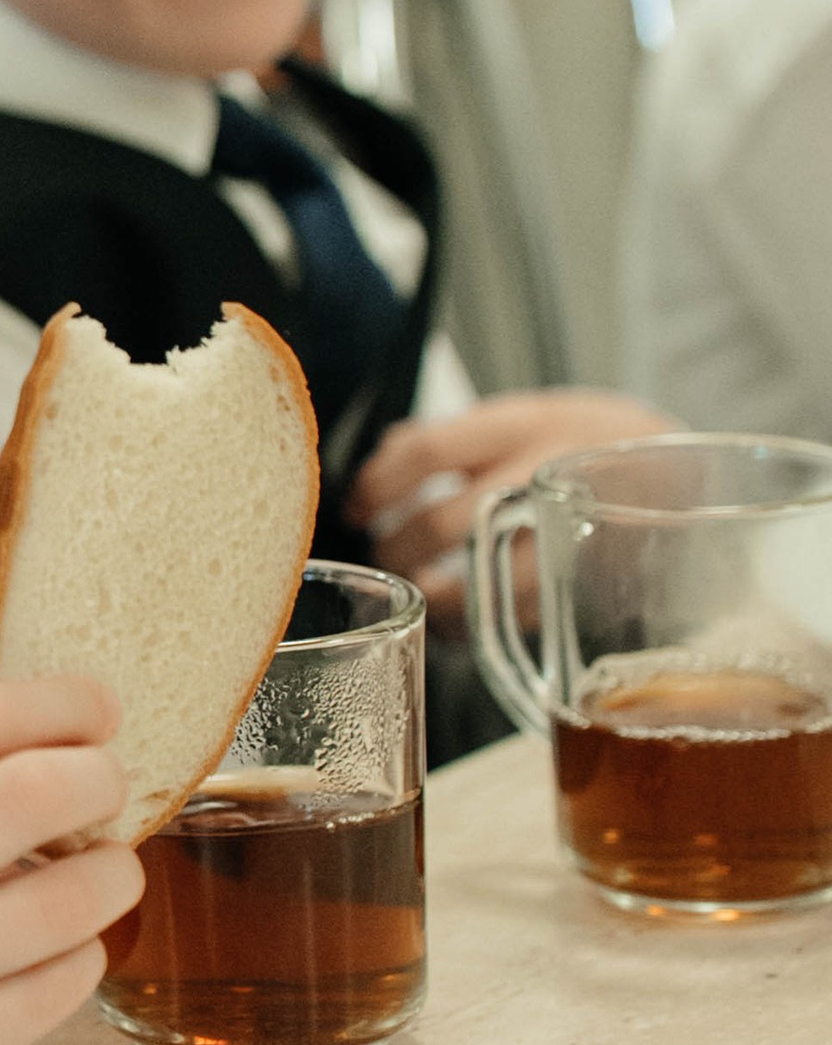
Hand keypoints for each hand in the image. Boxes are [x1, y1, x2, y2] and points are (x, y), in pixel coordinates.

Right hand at [0, 674, 138, 1044]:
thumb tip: (58, 723)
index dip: (62, 703)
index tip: (98, 709)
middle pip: (31, 798)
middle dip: (99, 780)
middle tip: (109, 786)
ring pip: (58, 907)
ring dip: (111, 876)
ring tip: (110, 869)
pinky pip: (46, 996)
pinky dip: (79, 958)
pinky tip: (67, 943)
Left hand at [353, 392, 675, 624]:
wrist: (688, 471)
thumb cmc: (590, 444)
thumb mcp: (527, 417)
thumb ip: (455, 439)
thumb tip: (381, 463)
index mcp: (524, 424)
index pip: (429, 449)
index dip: (380, 481)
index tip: (357, 506)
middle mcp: (549, 473)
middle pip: (451, 521)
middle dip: (403, 549)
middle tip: (386, 560)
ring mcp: (576, 531)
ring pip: (488, 580)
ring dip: (438, 600)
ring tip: (421, 597)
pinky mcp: (595, 580)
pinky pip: (522, 615)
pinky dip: (479, 626)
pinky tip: (461, 624)